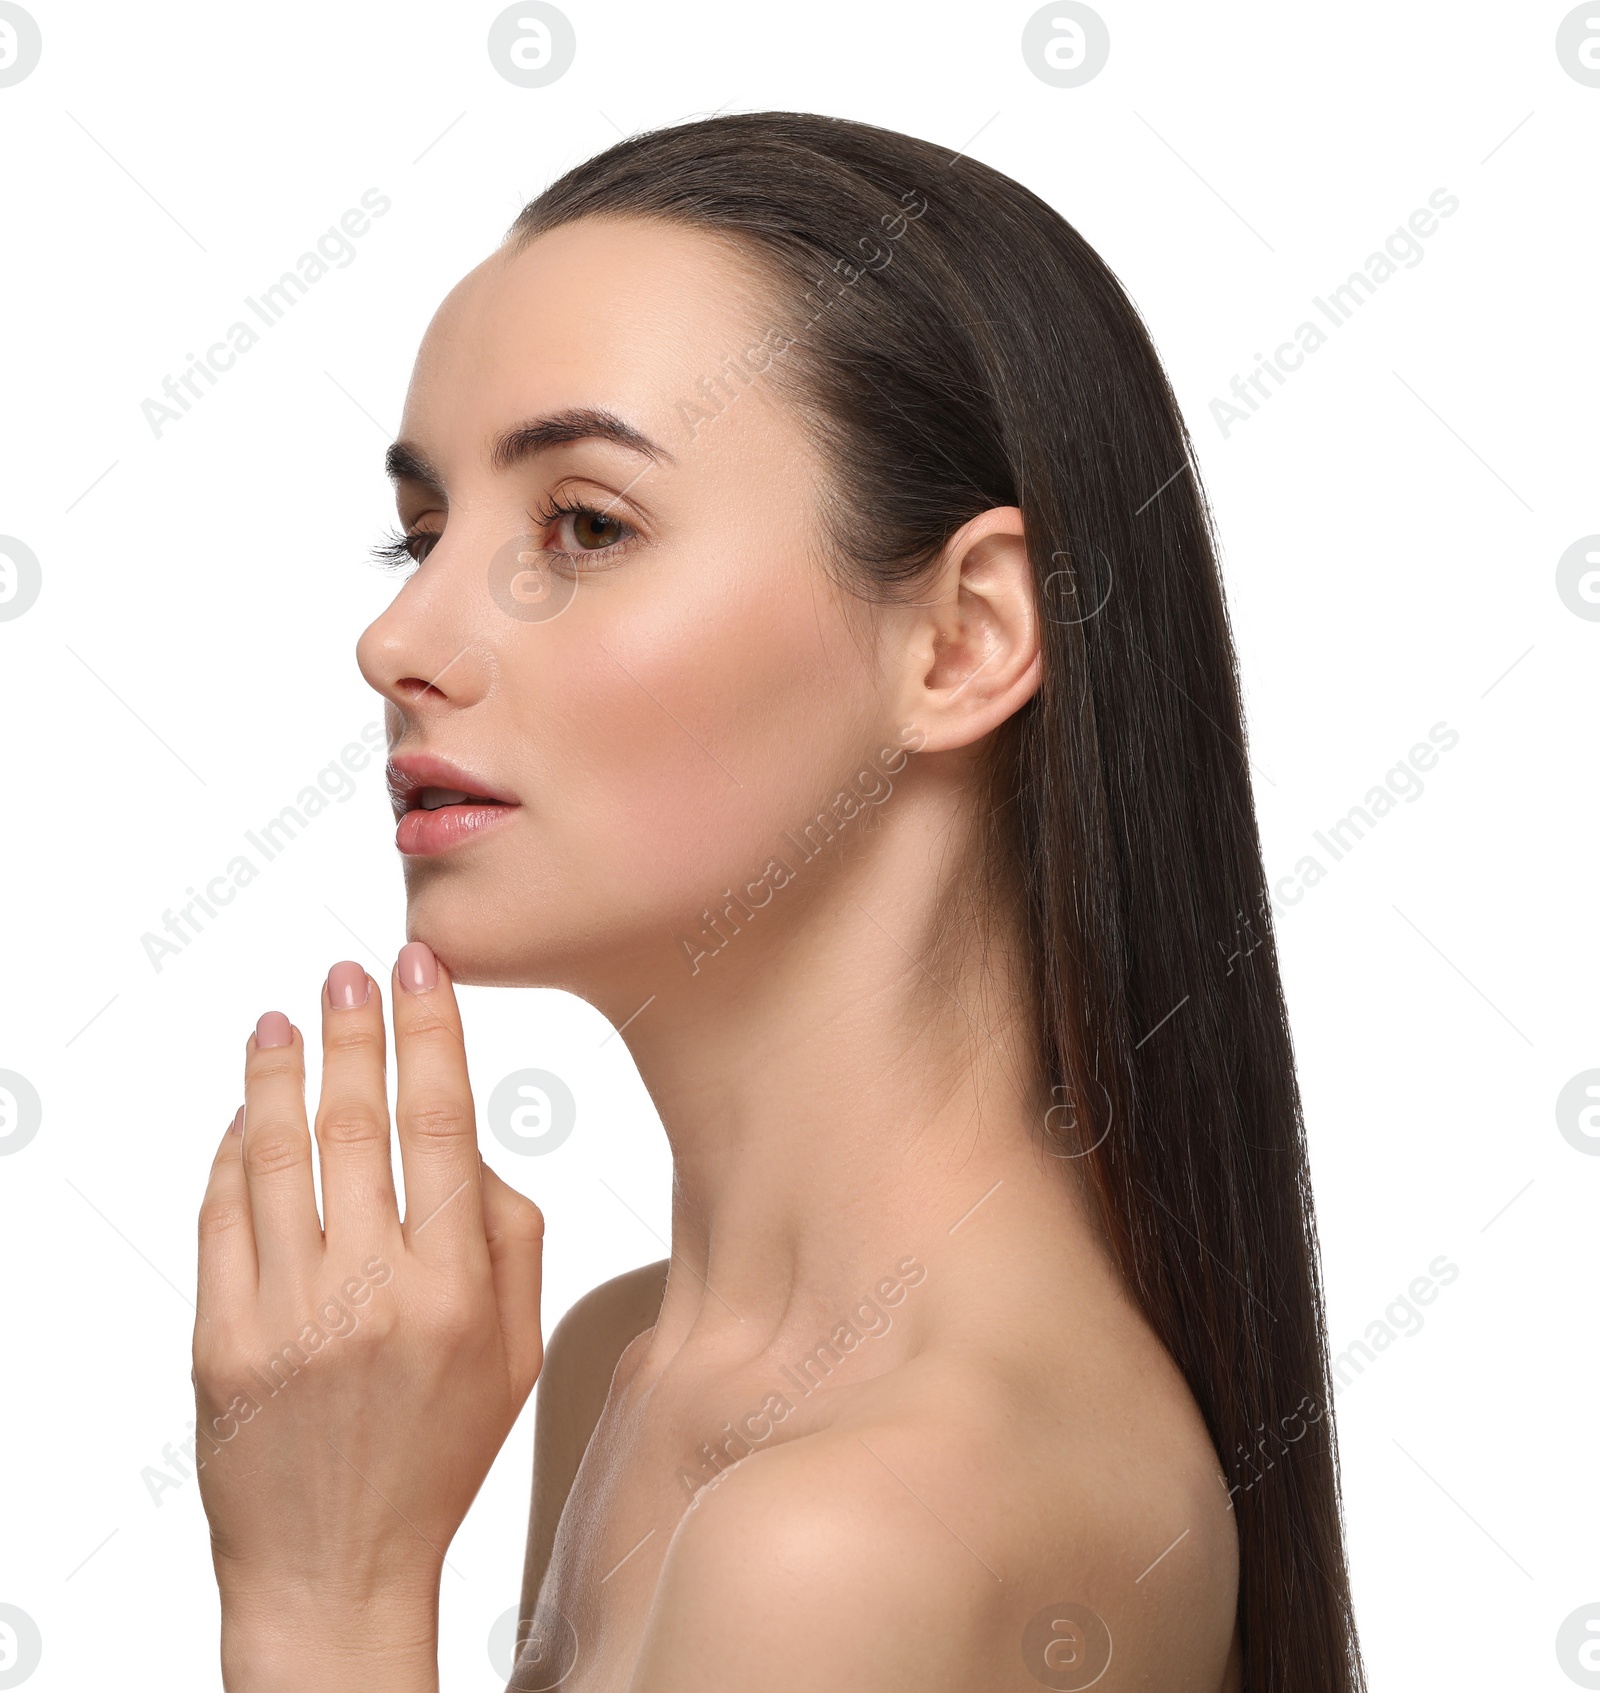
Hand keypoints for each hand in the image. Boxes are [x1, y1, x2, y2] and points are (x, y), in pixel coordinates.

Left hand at [192, 941, 544, 1690]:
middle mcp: (371, 1295)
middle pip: (356, 1124)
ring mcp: (286, 1318)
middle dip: (353, 1031)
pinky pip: (220, 1220)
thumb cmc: (436, 1454)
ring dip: (280, 1074)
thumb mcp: (519, 1352)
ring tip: (284, 1019)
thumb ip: (511, 1236)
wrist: (336, 1568)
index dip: (430, 1032)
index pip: (443, 1124)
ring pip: (277, 1157)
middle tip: (348, 972)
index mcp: (456, 1292)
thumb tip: (471, 1143)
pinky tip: (246, 1114)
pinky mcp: (219, 1343)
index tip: (419, 969)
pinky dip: (231, 1153)